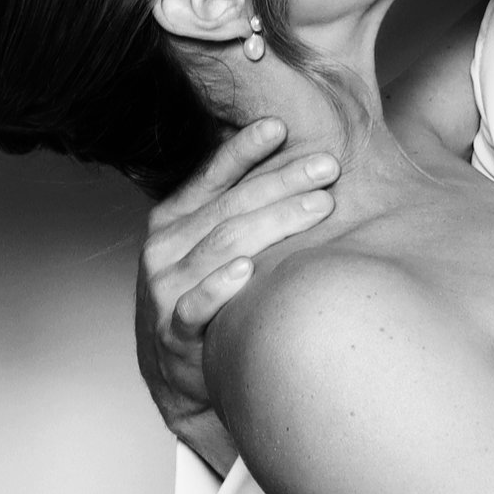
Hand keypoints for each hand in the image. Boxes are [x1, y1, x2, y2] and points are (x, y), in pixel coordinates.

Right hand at [135, 118, 338, 471]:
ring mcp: (165, 288)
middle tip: (328, 167)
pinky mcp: (172, 331)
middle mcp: (166, 247)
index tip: (281, 125)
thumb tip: (303, 155)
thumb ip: (244, 201)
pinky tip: (247, 271)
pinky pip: (195, 306)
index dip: (246, 149)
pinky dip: (220, 287)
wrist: (177, 368)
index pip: (213, 174)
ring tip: (318, 206)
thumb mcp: (214, 241)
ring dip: (273, 224)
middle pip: (231, 207)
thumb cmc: (206, 290)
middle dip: (283, 183)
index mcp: (176, 217)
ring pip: (223, 248)